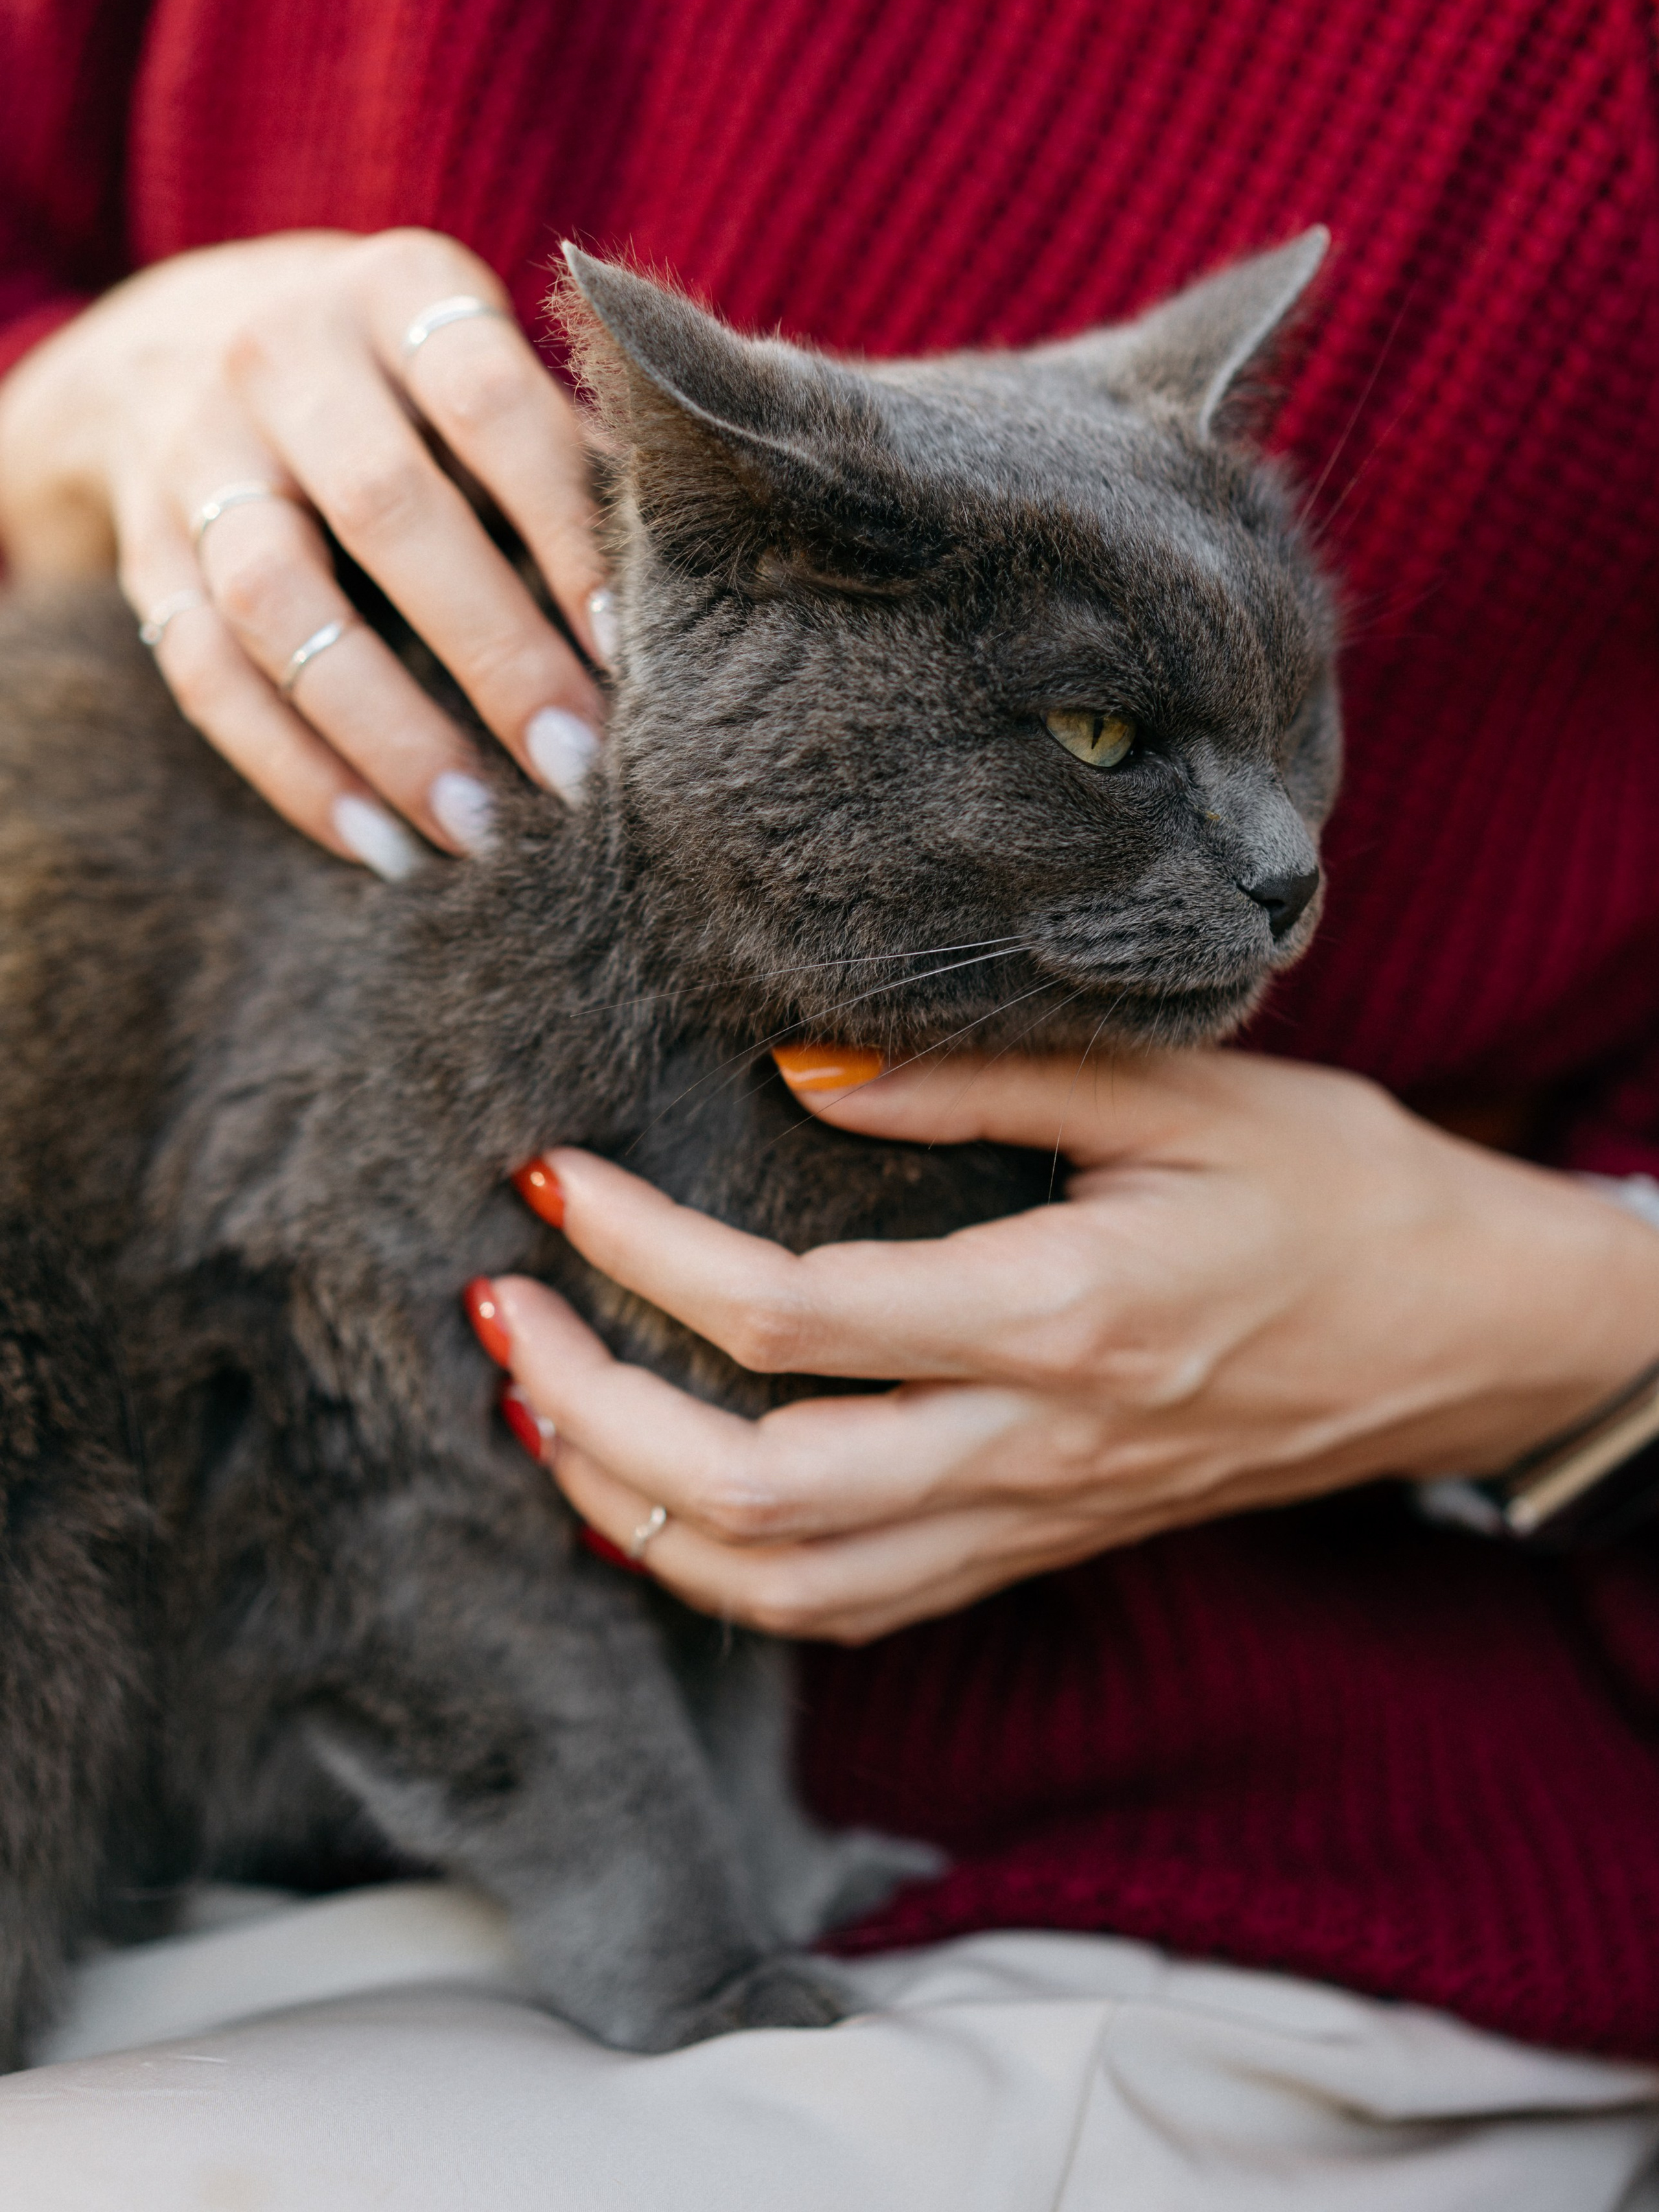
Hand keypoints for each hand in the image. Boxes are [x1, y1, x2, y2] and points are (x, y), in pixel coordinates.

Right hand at [0, 229, 607, 868]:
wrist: (169, 345)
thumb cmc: (398, 380)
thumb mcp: (473, 358)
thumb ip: (563, 448)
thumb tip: (688, 587)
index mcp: (395, 293)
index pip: (490, 402)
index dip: (563, 524)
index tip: (629, 643)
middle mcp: (280, 356)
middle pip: (386, 512)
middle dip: (492, 649)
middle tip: (575, 761)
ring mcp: (193, 454)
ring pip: (277, 605)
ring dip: (384, 731)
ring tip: (476, 829)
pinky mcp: (143, 553)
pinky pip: (204, 675)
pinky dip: (293, 769)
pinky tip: (378, 843)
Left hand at [479, 1047, 1658, 1643]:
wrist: (1457, 1332)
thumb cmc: (1330, 1187)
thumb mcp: (1178, 1089)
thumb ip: (978, 1077)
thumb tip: (793, 1070)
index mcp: (1064, 1316)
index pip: (788, 1318)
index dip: (641, 1254)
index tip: (554, 1178)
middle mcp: (1033, 1448)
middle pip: (753, 1490)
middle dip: (587, 1406)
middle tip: (495, 1309)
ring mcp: (1032, 1519)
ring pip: (785, 1585)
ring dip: (632, 1512)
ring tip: (534, 1411)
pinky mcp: (1036, 1545)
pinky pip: (852, 1606)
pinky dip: (727, 1573)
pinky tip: (654, 1505)